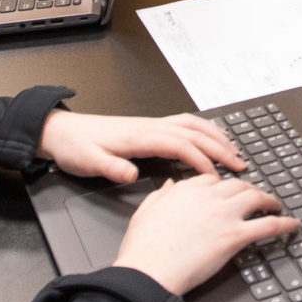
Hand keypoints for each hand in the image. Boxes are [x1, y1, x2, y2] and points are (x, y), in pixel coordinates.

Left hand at [41, 111, 244, 183]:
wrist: (61, 131)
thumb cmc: (75, 147)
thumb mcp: (87, 161)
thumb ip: (110, 167)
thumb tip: (130, 174)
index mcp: (139, 136)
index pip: (179, 145)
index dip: (200, 160)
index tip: (215, 177)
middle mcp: (150, 127)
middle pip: (193, 133)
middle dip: (219, 148)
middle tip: (240, 164)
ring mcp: (151, 125)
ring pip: (192, 126)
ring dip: (216, 136)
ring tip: (235, 150)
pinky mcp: (149, 127)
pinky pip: (184, 124)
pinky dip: (203, 129)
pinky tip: (211, 137)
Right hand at [112, 174, 298, 296]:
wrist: (148, 272)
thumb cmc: (143, 248)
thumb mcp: (147, 210)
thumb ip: (162, 194)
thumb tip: (170, 185)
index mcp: (187, 190)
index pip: (214, 180)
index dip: (225, 185)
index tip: (230, 190)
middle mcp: (208, 198)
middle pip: (238, 186)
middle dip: (250, 189)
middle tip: (257, 196)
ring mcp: (224, 216)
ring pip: (255, 198)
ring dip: (269, 201)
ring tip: (276, 205)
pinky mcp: (235, 236)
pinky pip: (267, 225)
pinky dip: (284, 224)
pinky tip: (292, 224)